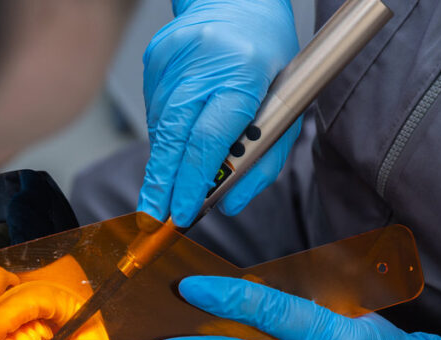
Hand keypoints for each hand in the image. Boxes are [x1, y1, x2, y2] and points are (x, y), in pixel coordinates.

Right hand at [139, 0, 300, 225]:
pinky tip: (180, 133)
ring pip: (161, 128)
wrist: (238, 1)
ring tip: (173, 178)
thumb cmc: (268, 54)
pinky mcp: (154, 60)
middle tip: (153, 216)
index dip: (190, 183)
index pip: (207, 141)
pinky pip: (155, 111)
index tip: (181, 212)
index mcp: (242, 73)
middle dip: (162, 183)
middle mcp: (202, 65)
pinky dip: (166, 133)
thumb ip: (263, 162)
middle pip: (173, 139)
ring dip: (166, 160)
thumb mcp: (287, 108)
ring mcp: (172, 61)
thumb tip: (230, 203)